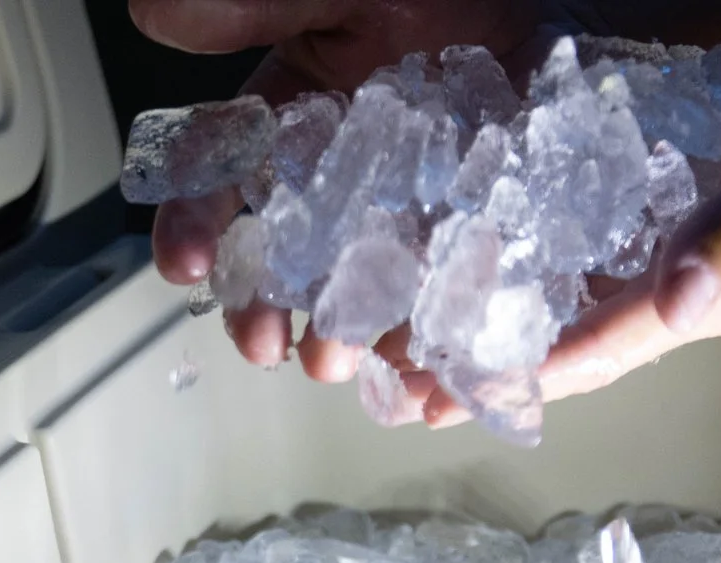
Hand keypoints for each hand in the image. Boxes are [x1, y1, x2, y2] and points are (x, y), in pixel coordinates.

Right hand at [130, 0, 568, 378]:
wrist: (566, 2)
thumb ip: (255, 5)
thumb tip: (154, 15)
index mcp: (296, 115)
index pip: (226, 173)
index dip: (194, 219)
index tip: (181, 263)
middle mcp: (348, 174)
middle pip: (288, 250)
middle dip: (263, 302)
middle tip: (259, 343)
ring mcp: (415, 211)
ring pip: (364, 284)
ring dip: (342, 331)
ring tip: (335, 360)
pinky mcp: (481, 238)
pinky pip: (452, 295)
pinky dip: (432, 335)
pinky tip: (421, 368)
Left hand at [417, 29, 720, 425]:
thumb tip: (676, 298)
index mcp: (697, 301)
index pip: (597, 348)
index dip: (523, 374)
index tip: (455, 399)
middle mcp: (660, 289)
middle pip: (557, 342)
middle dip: (481, 369)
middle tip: (400, 394)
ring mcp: (646, 255)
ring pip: (549, 301)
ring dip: (479, 322)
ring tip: (402, 341)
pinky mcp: (636, 211)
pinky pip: (561, 246)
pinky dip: (504, 256)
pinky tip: (451, 253)